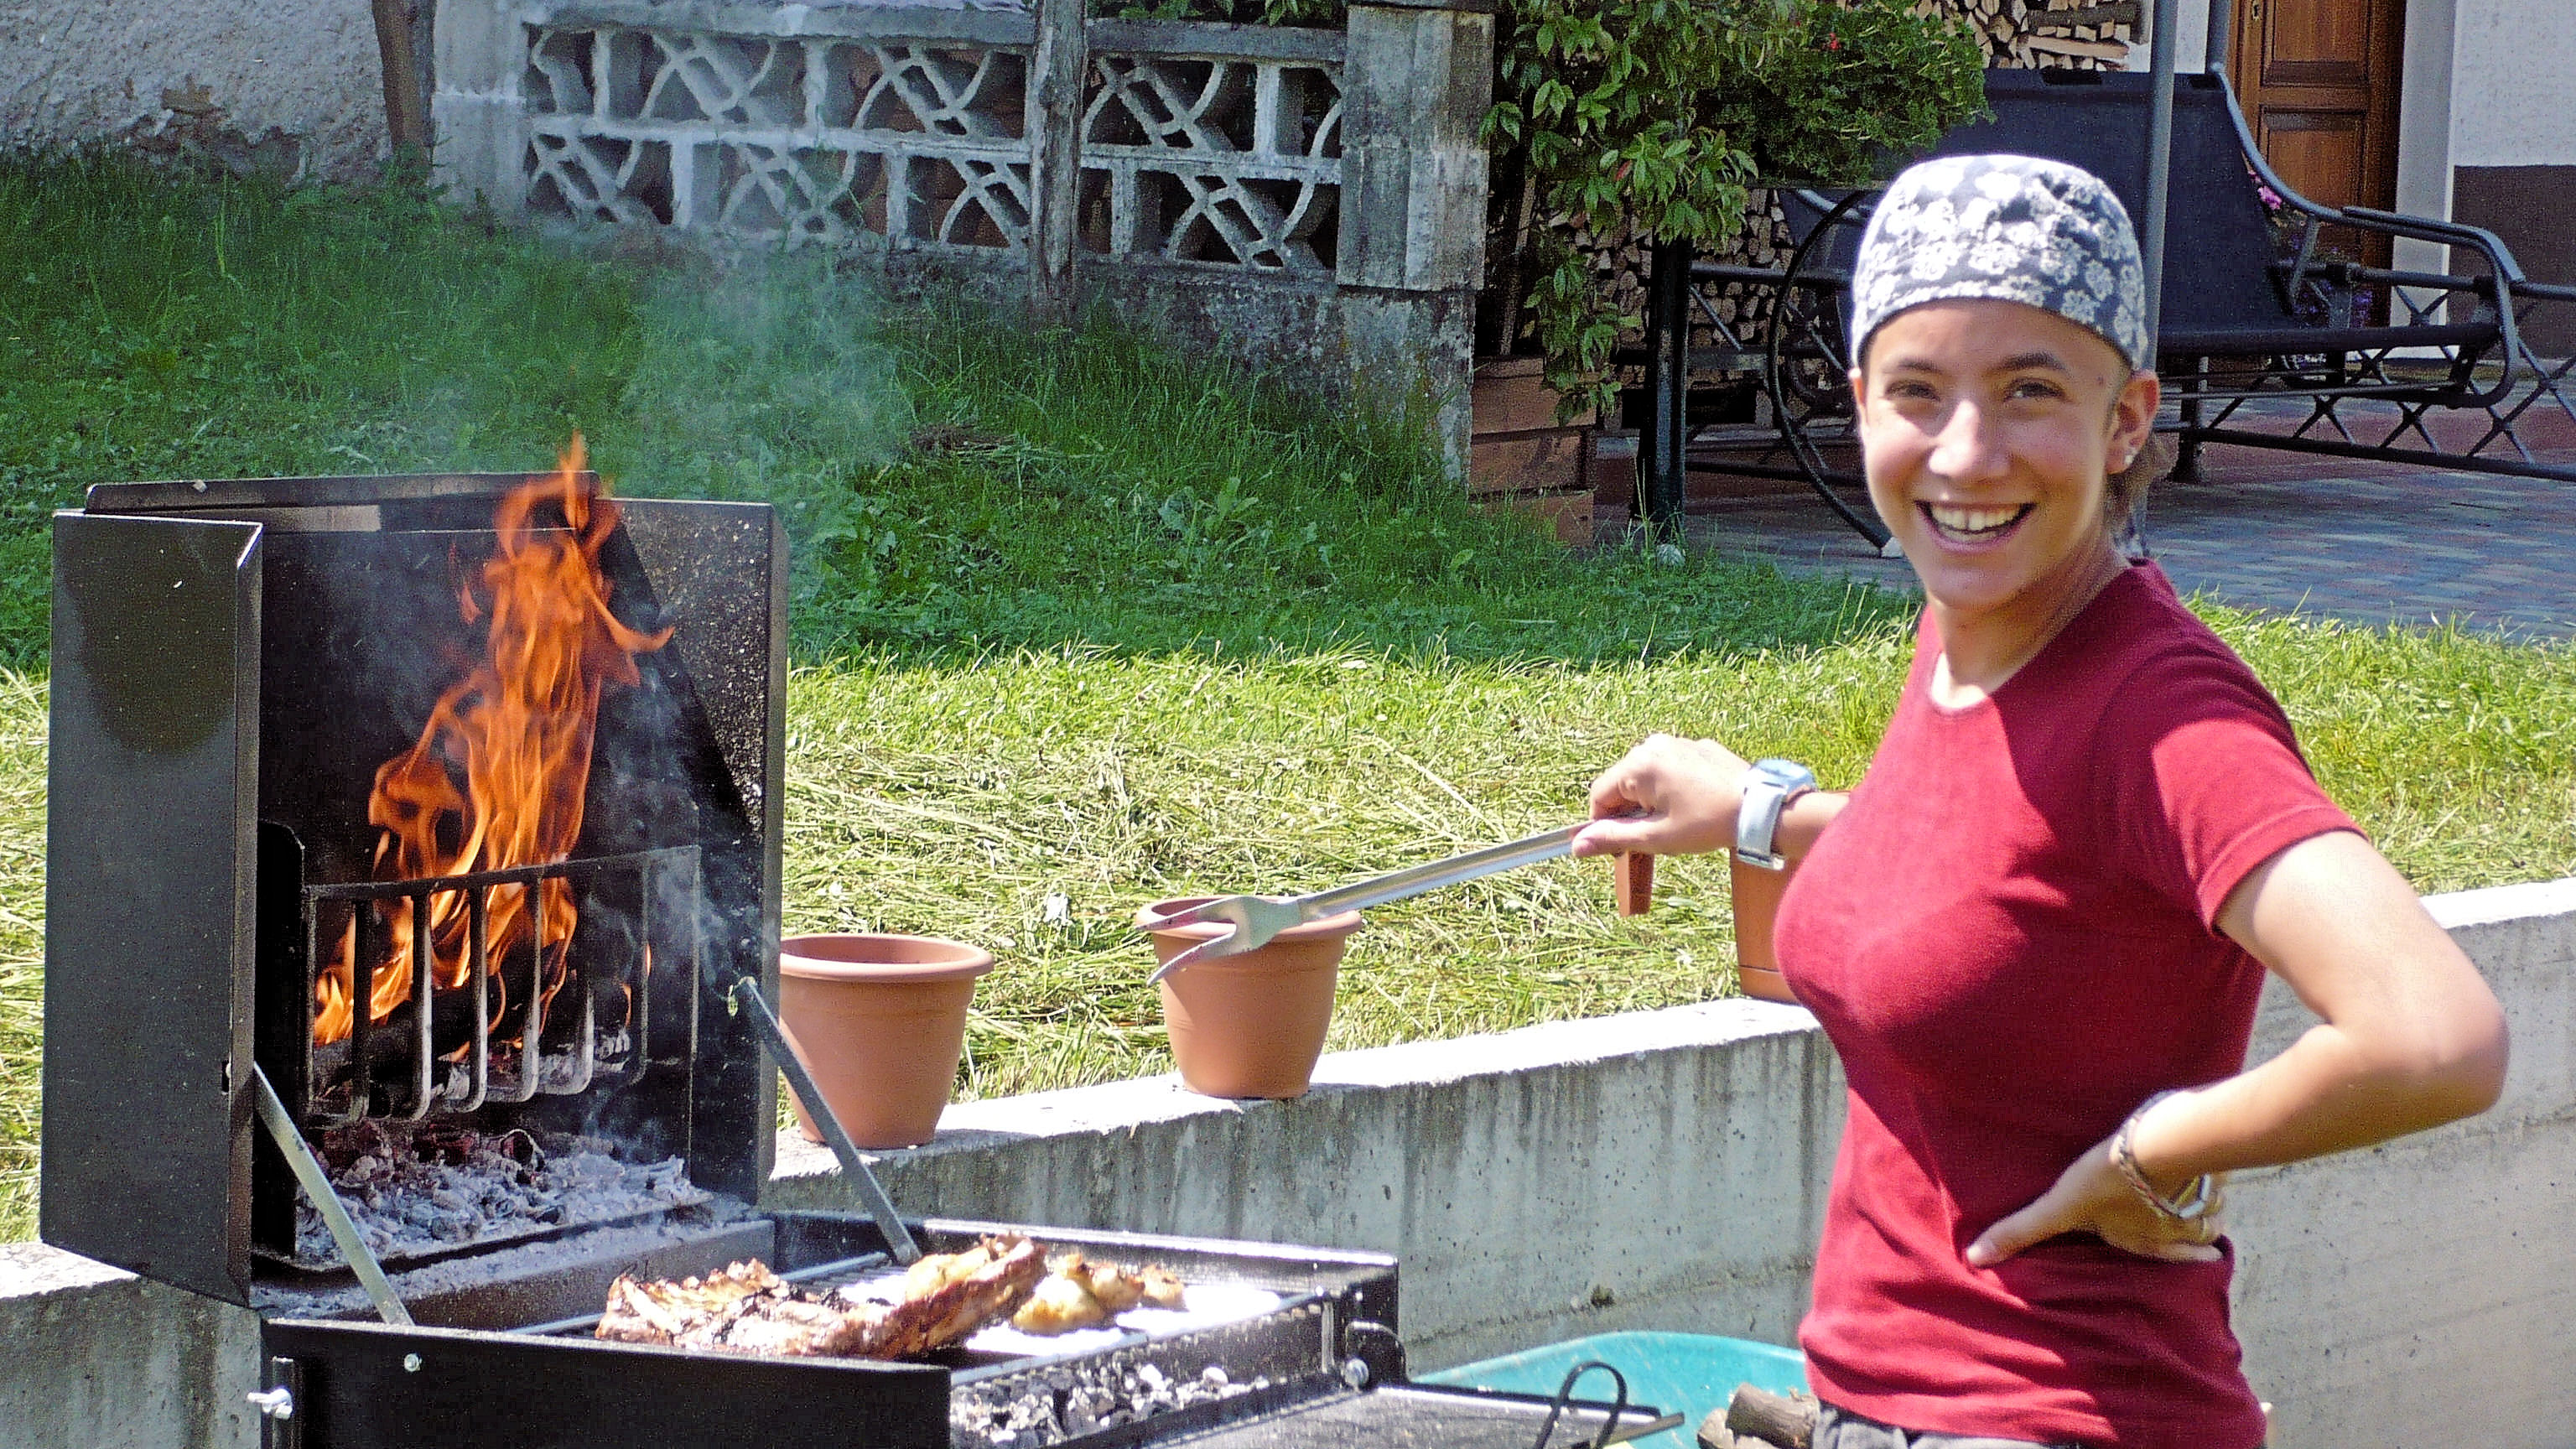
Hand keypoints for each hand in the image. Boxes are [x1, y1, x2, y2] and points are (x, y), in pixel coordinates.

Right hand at [1570, 733, 1749, 859]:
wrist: (1761, 808)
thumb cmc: (1707, 823)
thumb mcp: (1656, 837)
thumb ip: (1614, 838)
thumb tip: (1577, 846)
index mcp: (1638, 765)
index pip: (1600, 795)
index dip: (1605, 824)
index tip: (1624, 845)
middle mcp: (1653, 745)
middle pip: (1622, 783)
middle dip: (1630, 811)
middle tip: (1657, 835)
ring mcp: (1677, 742)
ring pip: (1646, 775)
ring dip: (1651, 799)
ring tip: (1679, 820)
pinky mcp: (1698, 746)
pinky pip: (1671, 767)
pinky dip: (1673, 786)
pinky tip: (1694, 805)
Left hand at [1965, 1122, 2223, 1267]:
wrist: (2167, 1141)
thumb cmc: (2110, 1177)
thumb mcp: (2059, 1204)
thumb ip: (2021, 1229)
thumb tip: (1975, 1259)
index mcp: (2140, 1239)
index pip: (2151, 1254)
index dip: (2162, 1256)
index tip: (2173, 1261)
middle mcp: (2174, 1230)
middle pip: (2184, 1244)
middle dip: (2187, 1244)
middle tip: (2199, 1248)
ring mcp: (2197, 1203)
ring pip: (2203, 1218)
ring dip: (2203, 1216)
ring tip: (2203, 1211)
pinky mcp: (2212, 1171)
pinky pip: (2217, 1188)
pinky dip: (2216, 1187)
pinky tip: (2214, 1173)